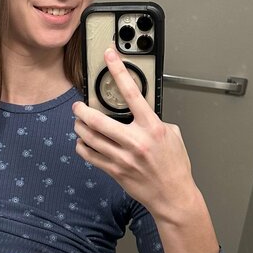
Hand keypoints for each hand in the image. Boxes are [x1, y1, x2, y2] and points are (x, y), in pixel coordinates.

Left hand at [72, 47, 194, 220]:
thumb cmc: (174, 167)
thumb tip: (141, 113)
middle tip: (78, 105)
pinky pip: (90, 156)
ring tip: (78, 122)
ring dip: (79, 127)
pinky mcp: (114, 171)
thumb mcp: (172, 135)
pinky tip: (83, 142)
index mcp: (152, 128)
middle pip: (97, 120)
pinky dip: (83, 146)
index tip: (110, 57)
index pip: (132, 93)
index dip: (118, 71)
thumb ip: (155, 121)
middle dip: (82, 110)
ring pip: (89, 138)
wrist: (173, 195)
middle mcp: (135, 141)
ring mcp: (122, 157)